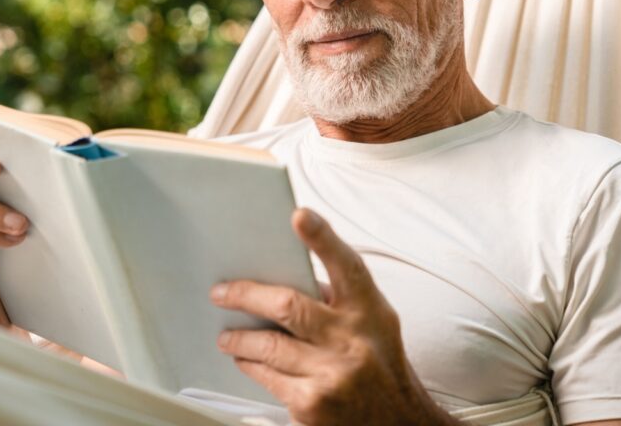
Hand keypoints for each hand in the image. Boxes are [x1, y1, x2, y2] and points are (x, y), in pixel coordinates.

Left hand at [210, 208, 454, 425]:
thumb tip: (280, 273)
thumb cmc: (378, 362)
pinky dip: (251, 365)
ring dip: (239, 338)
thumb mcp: (372, 321)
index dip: (322, 238)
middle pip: (288, 306)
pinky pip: (267, 376)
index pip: (345, 265)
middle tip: (221, 292)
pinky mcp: (313, 404)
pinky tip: (245, 360)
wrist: (399, 423)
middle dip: (246, 295)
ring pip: (268, 345)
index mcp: (368, 309)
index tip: (299, 215)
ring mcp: (332, 374)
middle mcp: (352, 339)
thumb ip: (337, 297)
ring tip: (227, 335)